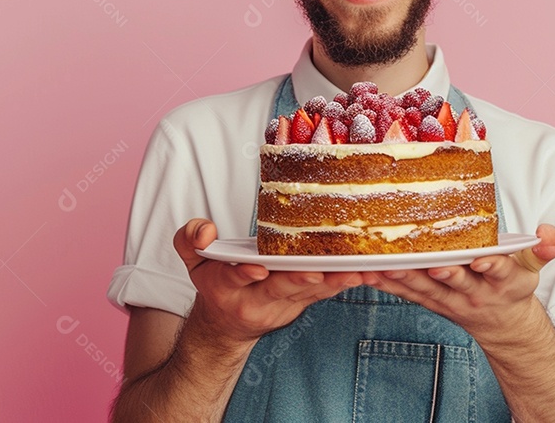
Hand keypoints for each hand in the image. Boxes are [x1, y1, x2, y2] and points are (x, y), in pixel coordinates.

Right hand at [173, 218, 364, 342]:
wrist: (227, 323)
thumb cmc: (215, 283)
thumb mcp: (193, 261)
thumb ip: (190, 239)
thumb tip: (205, 231)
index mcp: (226, 287)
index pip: (235, 278)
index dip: (245, 274)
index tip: (257, 270)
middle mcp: (255, 300)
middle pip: (279, 289)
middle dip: (297, 281)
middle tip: (316, 273)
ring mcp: (281, 305)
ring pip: (308, 293)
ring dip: (332, 283)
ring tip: (355, 272)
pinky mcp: (301, 305)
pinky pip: (324, 295)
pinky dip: (343, 283)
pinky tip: (364, 273)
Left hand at [358, 224, 554, 340]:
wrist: (503, 327)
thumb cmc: (512, 288)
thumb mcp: (533, 270)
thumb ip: (542, 250)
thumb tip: (551, 236)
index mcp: (503, 282)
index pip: (499, 272)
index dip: (491, 265)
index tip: (481, 259)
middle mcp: (475, 293)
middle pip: (455, 281)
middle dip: (441, 272)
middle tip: (426, 262)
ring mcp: (449, 300)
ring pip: (424, 288)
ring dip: (403, 276)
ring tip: (383, 264)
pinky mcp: (429, 301)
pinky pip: (405, 292)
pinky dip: (385, 283)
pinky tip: (365, 271)